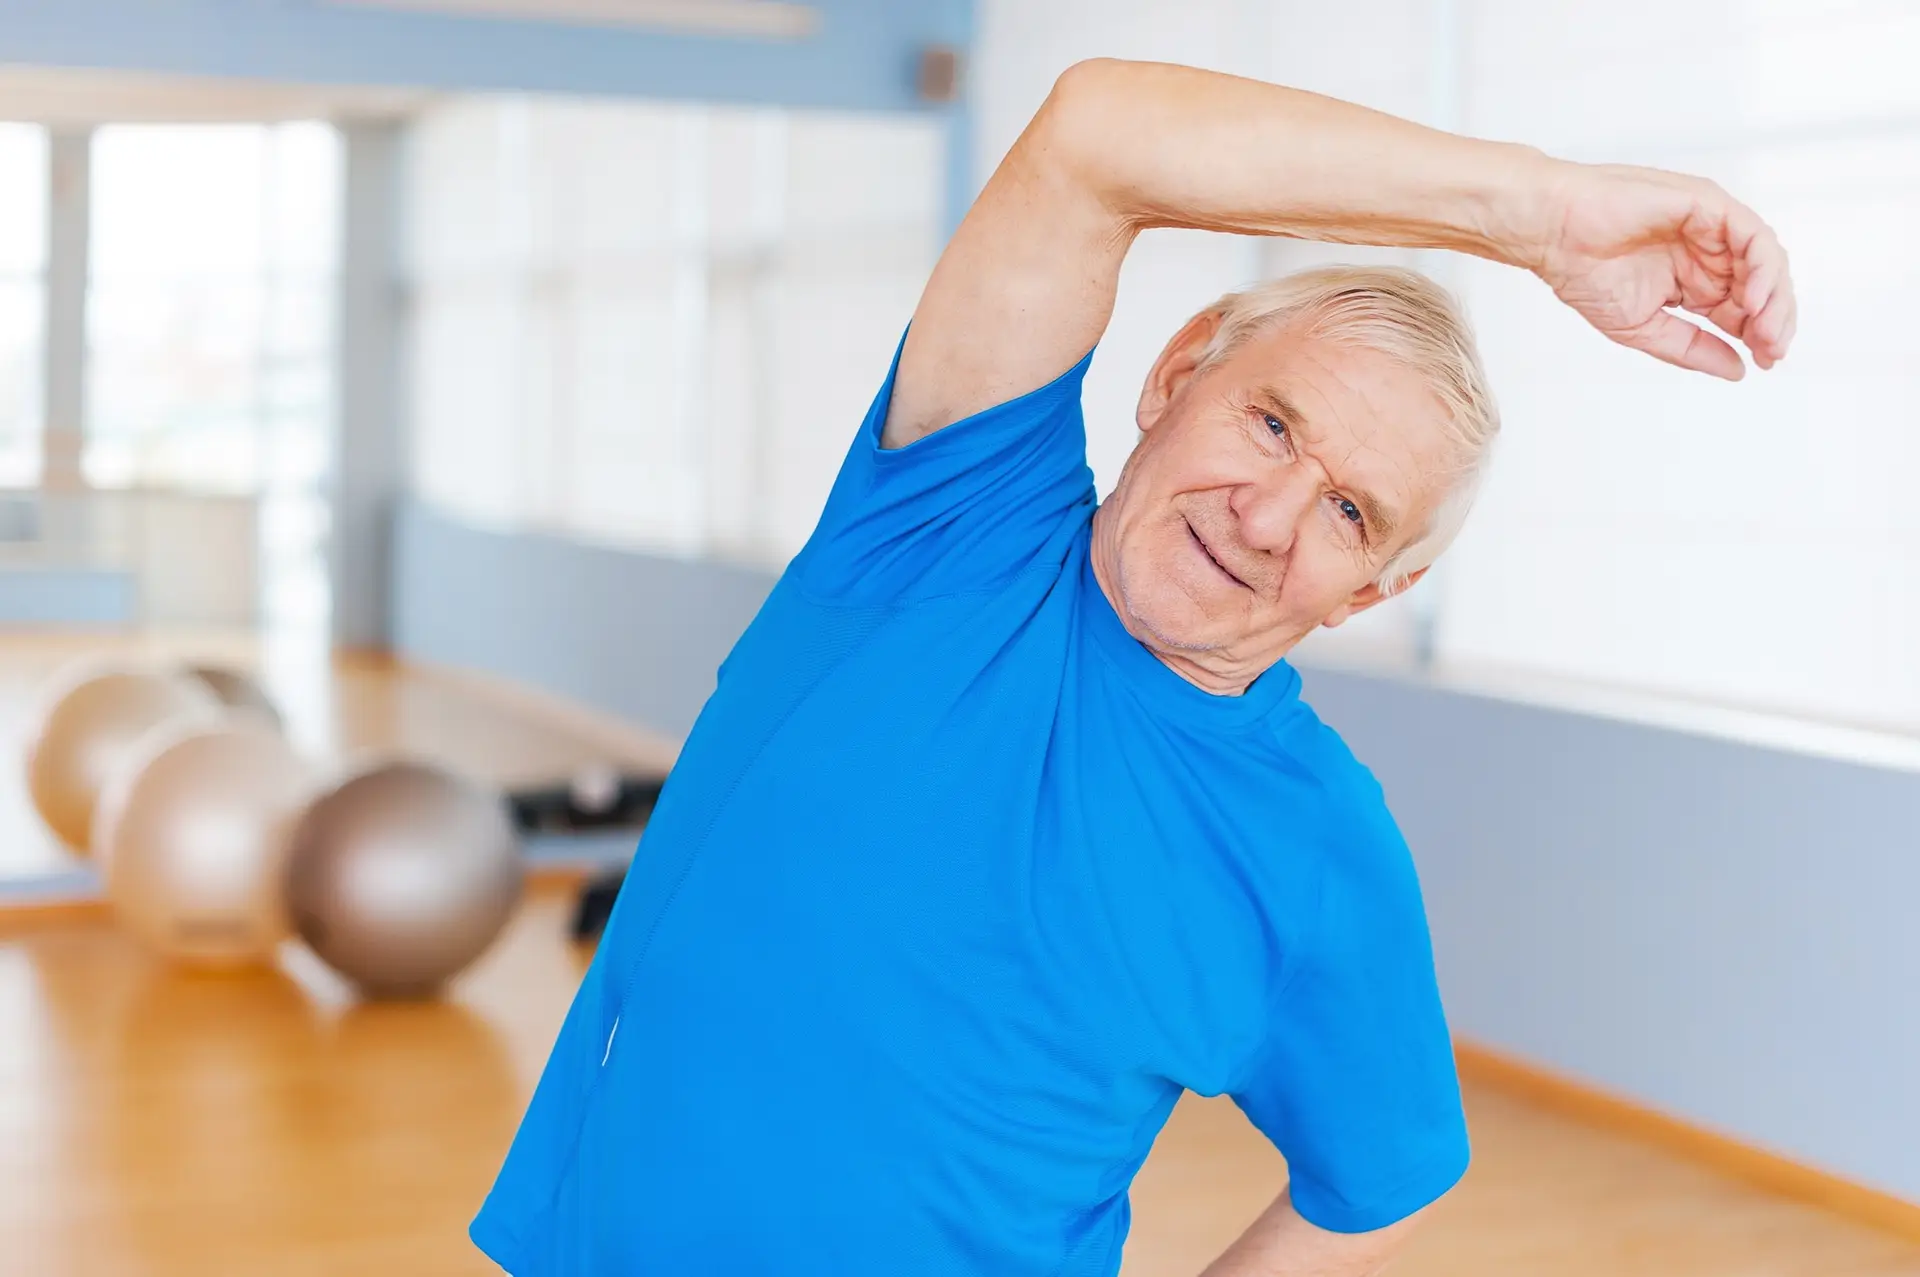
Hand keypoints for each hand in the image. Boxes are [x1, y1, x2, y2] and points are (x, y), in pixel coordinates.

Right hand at [1532, 161, 1794, 379]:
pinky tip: (1753, 298)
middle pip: (1762, 287)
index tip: (1763, 362)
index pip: (1742, 309)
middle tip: (1771, 351)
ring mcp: (1711, 228)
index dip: (1758, 336)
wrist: (1555, 234)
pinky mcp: (1710, 205)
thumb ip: (1691, 348)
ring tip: (1765, 330)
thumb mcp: (1644, 328)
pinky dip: (1762, 268)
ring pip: (1766, 261)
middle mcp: (1708, 254)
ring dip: (1773, 298)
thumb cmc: (1584, 272)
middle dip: (1773, 321)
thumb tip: (1737, 370)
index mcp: (1692, 281)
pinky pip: (1753, 237)